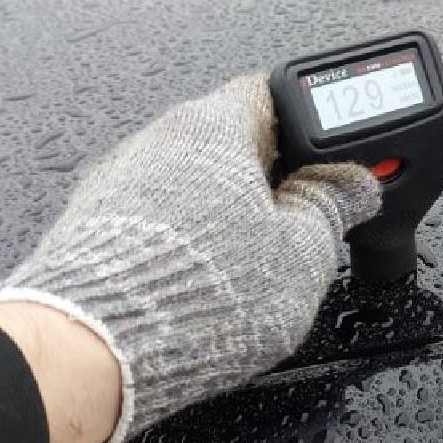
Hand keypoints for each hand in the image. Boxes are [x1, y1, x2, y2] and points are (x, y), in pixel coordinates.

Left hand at [0, 73, 380, 442]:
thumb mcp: (302, 254)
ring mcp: (116, 182)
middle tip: (294, 229)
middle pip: (227, 143)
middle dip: (264, 183)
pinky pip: (150, 224)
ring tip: (244, 270)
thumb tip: (353, 186)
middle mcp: (157, 138)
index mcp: (214, 125)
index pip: (271, 94)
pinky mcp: (89, 228)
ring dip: (218, 217)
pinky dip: (177, 246)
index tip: (327, 162)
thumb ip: (332, 207)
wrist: (92, 349)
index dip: (309, 126)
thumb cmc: (195, 294)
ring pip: (186, 186)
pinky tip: (195, 287)